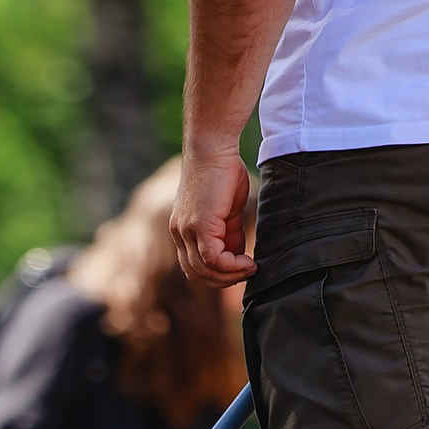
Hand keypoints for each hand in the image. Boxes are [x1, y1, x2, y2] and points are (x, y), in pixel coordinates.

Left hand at [171, 147, 255, 288]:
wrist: (213, 147)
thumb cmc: (223, 172)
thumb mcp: (226, 211)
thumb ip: (228, 234)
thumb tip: (236, 256)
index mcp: (182, 231)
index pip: (193, 267)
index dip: (217, 275)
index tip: (239, 269)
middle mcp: (179, 233)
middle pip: (196, 274)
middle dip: (223, 280)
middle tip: (246, 273)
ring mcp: (186, 230)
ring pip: (204, 270)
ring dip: (230, 275)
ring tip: (250, 268)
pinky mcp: (198, 225)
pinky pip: (212, 258)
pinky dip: (232, 266)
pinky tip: (248, 262)